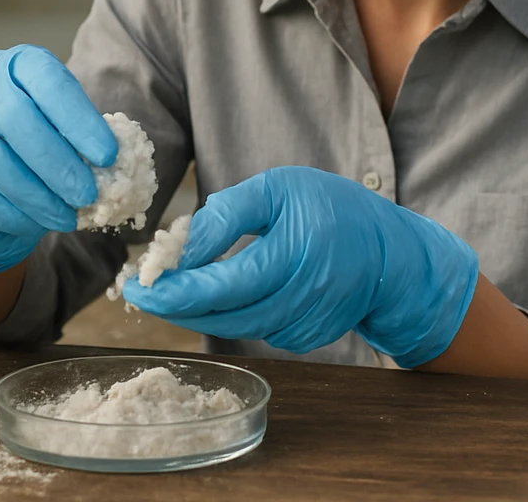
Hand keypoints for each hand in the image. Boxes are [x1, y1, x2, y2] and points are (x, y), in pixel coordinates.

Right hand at [0, 45, 115, 275]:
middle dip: (55, 160)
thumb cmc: (40, 144)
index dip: (78, 118)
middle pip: (11, 116)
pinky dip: (9, 212)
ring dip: (34, 194)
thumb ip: (83, 138)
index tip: (108, 155)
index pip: (46, 80)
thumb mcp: (64, 128)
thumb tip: (119, 164)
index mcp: (17, 65)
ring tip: (67, 216)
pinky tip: (36, 223)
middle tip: (88, 193)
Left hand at [123, 167, 478, 366]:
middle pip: (223, 315)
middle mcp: (302, 299)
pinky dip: (231, 315)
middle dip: (175, 306)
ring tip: (168, 291)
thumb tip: (181, 246)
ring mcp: (305, 326)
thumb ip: (229, 214)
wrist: (390, 254)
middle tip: (138, 291)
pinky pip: (256, 330)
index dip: (176, 291)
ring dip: (197, 312)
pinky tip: (218, 295)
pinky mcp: (306, 339)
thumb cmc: (332, 208)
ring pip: (236, 328)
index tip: (137, 285)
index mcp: (294, 255)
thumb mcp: (280, 188)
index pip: (223, 285)